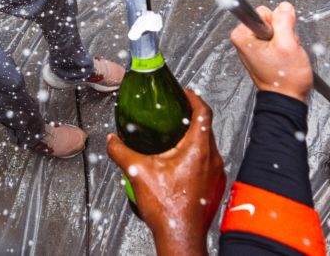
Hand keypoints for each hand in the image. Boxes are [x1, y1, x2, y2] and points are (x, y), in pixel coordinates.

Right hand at [107, 90, 225, 255]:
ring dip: (193, 138)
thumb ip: (121, 151)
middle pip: (206, 127)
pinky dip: (196, 156)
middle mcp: (212, 159)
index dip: (193, 97)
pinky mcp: (215, 186)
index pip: (203, 111)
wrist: (180, 236)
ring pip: (208, 145)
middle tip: (175, 113)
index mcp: (197, 149)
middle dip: (190, 117)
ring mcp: (216, 173)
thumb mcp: (137, 173)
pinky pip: (208, 162)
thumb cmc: (168, 209)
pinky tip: (179, 163)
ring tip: (175, 136)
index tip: (184, 93)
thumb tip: (113, 141)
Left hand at [229, 2, 312, 101]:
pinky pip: (275, 37)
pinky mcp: (260, 49)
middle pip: (269, 19)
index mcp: (242, 35)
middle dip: (282, 31)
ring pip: (274, 28)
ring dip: (284, 39)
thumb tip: (283, 6)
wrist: (286, 98)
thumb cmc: (284, 79)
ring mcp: (251, 44)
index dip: (277, 22)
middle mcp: (243, 39)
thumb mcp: (288, 44)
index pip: (263, 11)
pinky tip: (283, 56)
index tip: (277, 33)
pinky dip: (283, 44)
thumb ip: (285, 21)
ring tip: (283, 54)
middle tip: (284, 48)